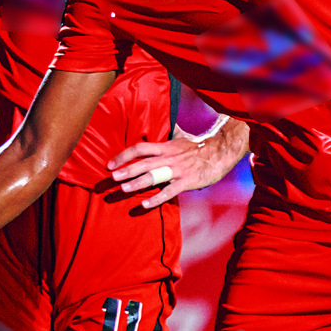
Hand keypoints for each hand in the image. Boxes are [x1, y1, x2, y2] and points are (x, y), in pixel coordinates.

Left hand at [108, 125, 242, 209]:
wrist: (221, 153)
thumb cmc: (198, 147)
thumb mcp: (181, 138)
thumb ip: (169, 134)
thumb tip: (162, 126)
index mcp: (165, 147)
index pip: (140, 148)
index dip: (124, 156)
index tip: (110, 164)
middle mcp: (169, 157)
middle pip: (144, 162)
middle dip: (126, 170)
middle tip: (111, 178)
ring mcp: (177, 170)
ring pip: (154, 176)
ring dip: (137, 183)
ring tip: (123, 189)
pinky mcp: (187, 181)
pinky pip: (170, 191)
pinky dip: (157, 198)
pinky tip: (145, 204)